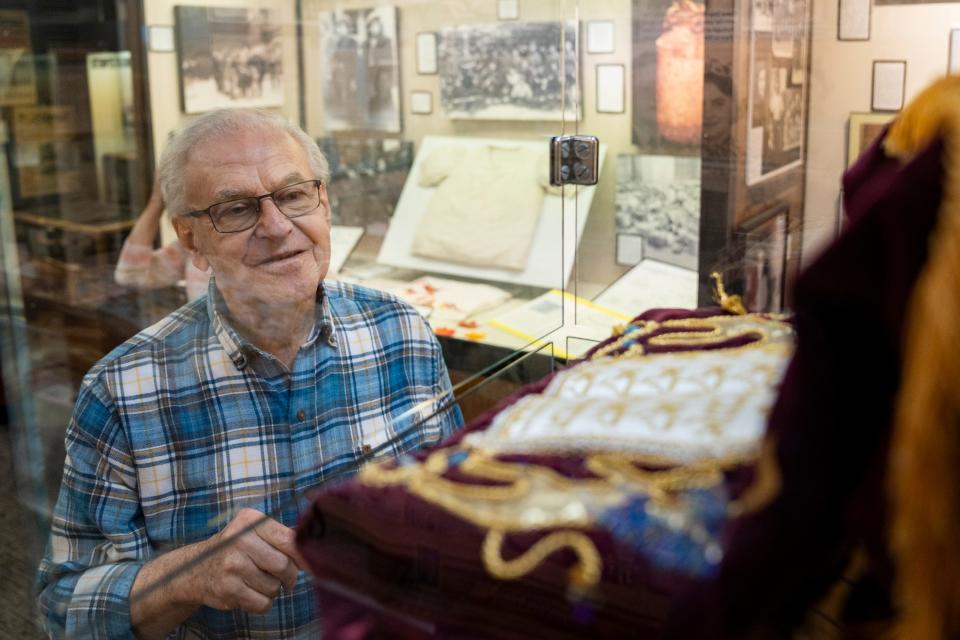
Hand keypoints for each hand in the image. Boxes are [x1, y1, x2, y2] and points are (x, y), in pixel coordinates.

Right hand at [192, 508, 306, 613]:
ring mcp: (232, 564)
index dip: (304, 556)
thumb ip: (282, 538)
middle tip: (285, 579)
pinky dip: (263, 603)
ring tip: (259, 582)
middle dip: (289, 576)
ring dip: (273, 590)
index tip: (310, 565)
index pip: (288, 539)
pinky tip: (251, 593)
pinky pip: (262, 603)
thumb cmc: (235, 549)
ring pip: (273, 587)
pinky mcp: (227, 588)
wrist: (194, 569)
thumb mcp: (254, 532)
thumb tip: (315, 553)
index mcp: (250, 520)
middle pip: (283, 565)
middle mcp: (239, 539)